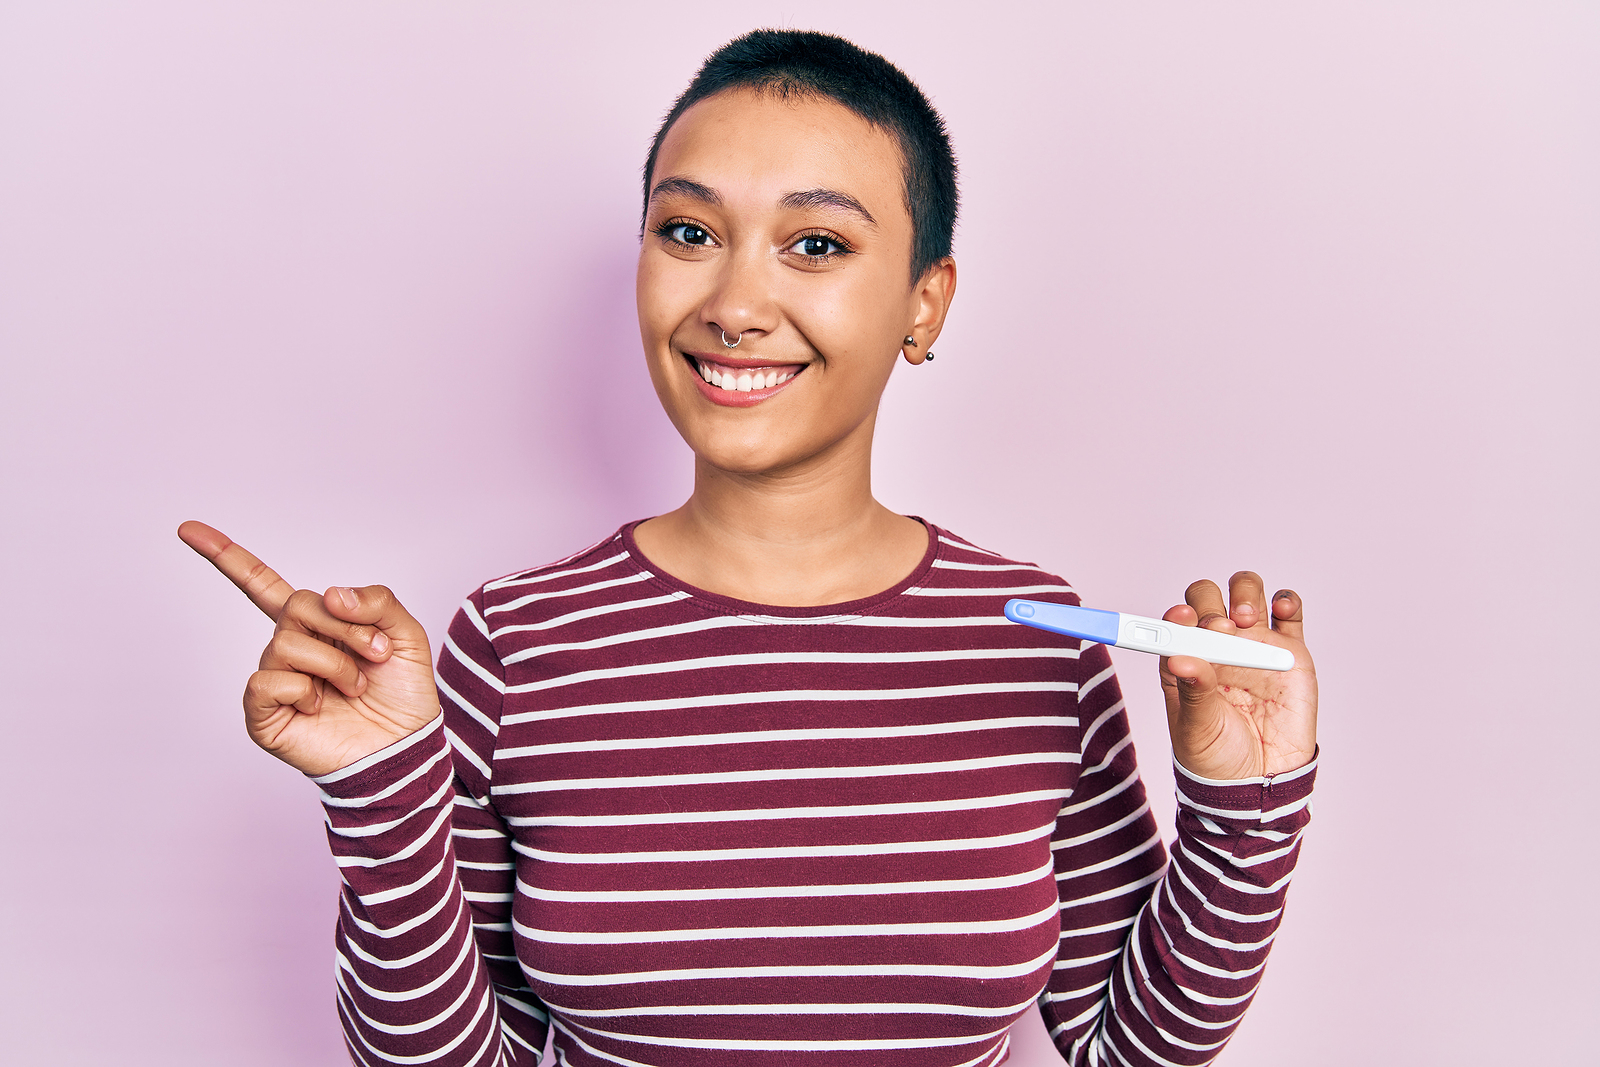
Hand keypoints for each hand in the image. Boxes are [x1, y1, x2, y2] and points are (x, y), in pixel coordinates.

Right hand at [178, 520, 439, 776]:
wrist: (405, 746)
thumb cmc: (402, 693)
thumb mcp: (404, 633)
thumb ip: (376, 600)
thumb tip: (330, 595)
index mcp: (315, 625)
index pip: (263, 585)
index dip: (227, 557)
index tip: (187, 529)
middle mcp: (288, 648)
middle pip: (296, 607)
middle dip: (346, 627)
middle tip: (375, 654)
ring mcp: (274, 680)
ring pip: (285, 644)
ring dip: (334, 663)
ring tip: (354, 687)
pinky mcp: (264, 714)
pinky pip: (266, 681)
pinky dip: (302, 689)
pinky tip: (319, 705)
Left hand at [1159, 571, 1316, 780]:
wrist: (1260, 781)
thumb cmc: (1216, 756)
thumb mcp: (1196, 727)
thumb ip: (1192, 691)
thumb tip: (1179, 658)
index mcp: (1185, 660)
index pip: (1175, 623)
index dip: (1177, 615)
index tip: (1184, 619)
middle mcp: (1216, 646)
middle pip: (1208, 598)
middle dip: (1211, 603)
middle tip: (1220, 627)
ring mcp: (1253, 645)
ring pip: (1246, 594)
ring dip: (1245, 594)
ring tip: (1246, 620)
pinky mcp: (1289, 653)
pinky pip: (1289, 614)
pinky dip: (1286, 601)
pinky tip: (1280, 610)